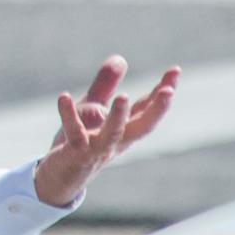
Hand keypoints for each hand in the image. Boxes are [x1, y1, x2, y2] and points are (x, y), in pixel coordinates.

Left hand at [33, 55, 179, 208]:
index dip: (162, 91)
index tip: (175, 71)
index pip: (146, 109)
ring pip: (112, 134)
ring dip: (118, 116)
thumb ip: (105, 85)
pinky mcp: (75, 152)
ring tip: (123, 97)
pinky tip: (63, 97)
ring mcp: (97, 148)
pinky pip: (73, 133)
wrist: (59, 176)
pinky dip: (68, 115)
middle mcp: (116, 141)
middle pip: (142, 126)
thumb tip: (120, 58)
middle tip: (169, 91)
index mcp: (124, 130)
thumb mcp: (93, 109)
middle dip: (157, 110)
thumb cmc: (80, 141)